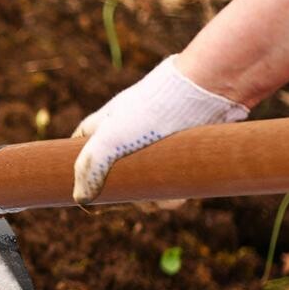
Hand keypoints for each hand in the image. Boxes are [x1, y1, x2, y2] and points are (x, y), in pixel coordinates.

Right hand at [71, 55, 248, 203]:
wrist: (207, 90)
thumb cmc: (153, 109)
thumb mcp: (111, 138)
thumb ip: (90, 167)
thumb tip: (81, 199)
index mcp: (106, 124)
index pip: (83, 147)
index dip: (82, 168)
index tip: (84, 190)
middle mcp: (129, 131)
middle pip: (117, 172)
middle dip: (124, 191)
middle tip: (131, 197)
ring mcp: (156, 140)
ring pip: (146, 179)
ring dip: (151, 196)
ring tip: (160, 197)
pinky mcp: (181, 149)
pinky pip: (171, 177)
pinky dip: (173, 191)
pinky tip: (178, 194)